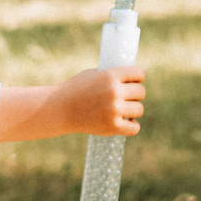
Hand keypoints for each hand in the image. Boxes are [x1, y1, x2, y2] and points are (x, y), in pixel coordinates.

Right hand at [0, 65, 145, 142]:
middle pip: (140, 92)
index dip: (137, 77)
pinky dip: (131, 125)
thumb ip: (113, 76)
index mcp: (110, 75)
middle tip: (125, 97)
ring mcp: (114, 110)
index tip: (133, 81)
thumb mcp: (94, 74)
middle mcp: (114, 92)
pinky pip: (134, 127)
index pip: (138, 73)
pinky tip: (125, 122)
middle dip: (134, 94)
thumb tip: (133, 79)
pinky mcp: (112, 126)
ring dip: (133, 110)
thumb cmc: (76, 89)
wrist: (59, 109)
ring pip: (139, 109)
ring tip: (123, 109)